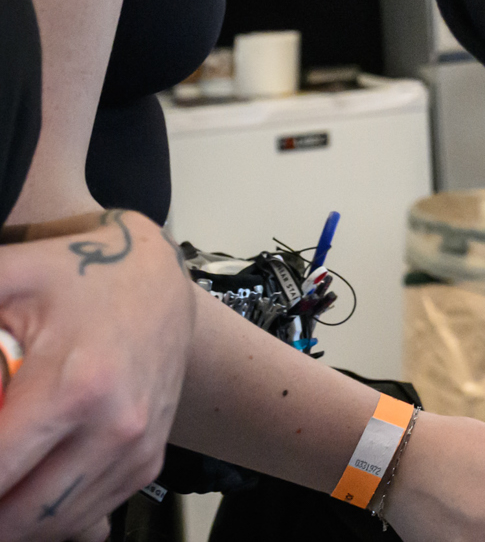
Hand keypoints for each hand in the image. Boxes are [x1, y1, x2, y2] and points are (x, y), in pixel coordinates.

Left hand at [0, 211, 192, 541]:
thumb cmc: (78, 277)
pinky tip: (25, 494)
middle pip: (21, 516)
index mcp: (74, 387)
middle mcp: (115, 427)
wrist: (160, 280)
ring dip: (14, 521)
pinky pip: (85, 518)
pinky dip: (47, 520)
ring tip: (3, 482)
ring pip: (53, 526)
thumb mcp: (6, 280)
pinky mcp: (147, 462)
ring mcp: (136, 449)